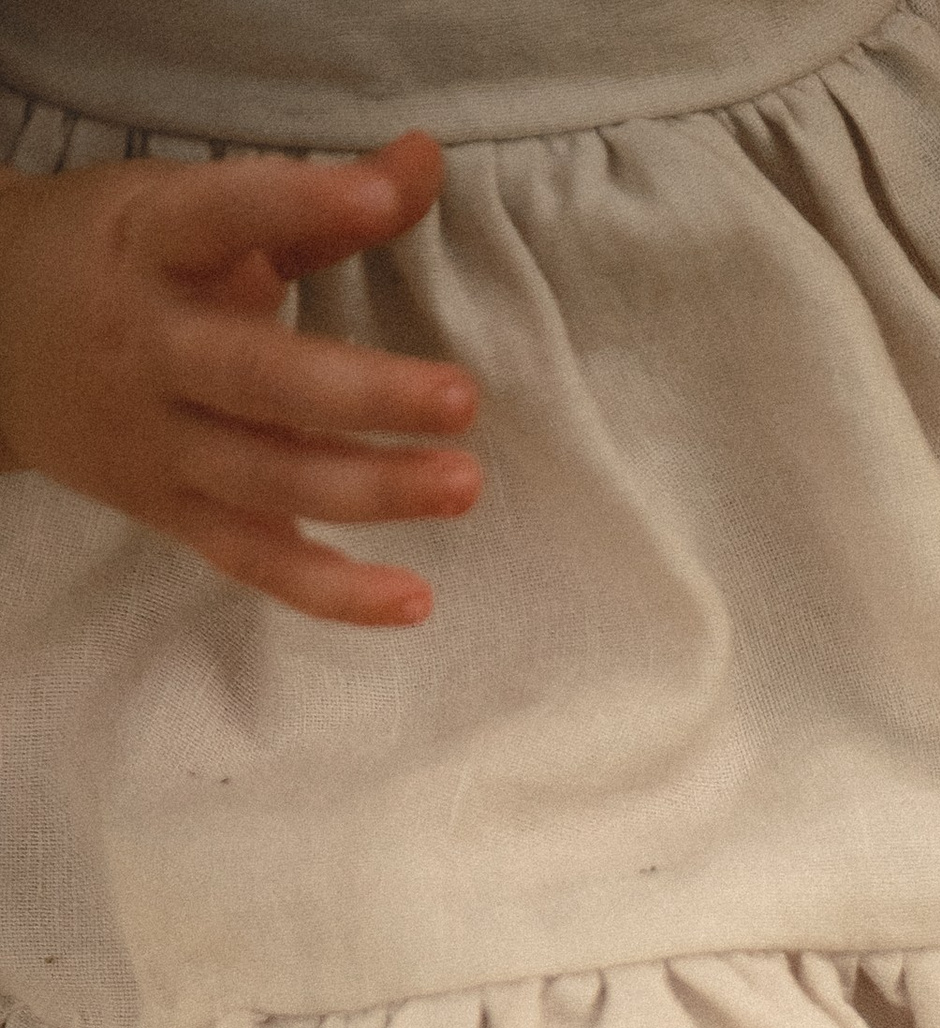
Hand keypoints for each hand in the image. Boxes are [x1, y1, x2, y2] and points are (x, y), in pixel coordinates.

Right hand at [0, 130, 478, 623]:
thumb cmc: (120, 260)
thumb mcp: (192, 211)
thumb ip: (315, 204)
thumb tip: (426, 158)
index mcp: (149, 246)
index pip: (224, 215)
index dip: (303, 204)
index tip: (384, 197)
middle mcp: (150, 349)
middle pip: (259, 380)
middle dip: (362, 394)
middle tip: (461, 396)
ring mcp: (159, 442)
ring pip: (269, 479)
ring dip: (371, 490)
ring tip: (463, 482)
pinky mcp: (172, 514)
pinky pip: (255, 562)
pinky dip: (333, 594)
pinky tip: (413, 600)